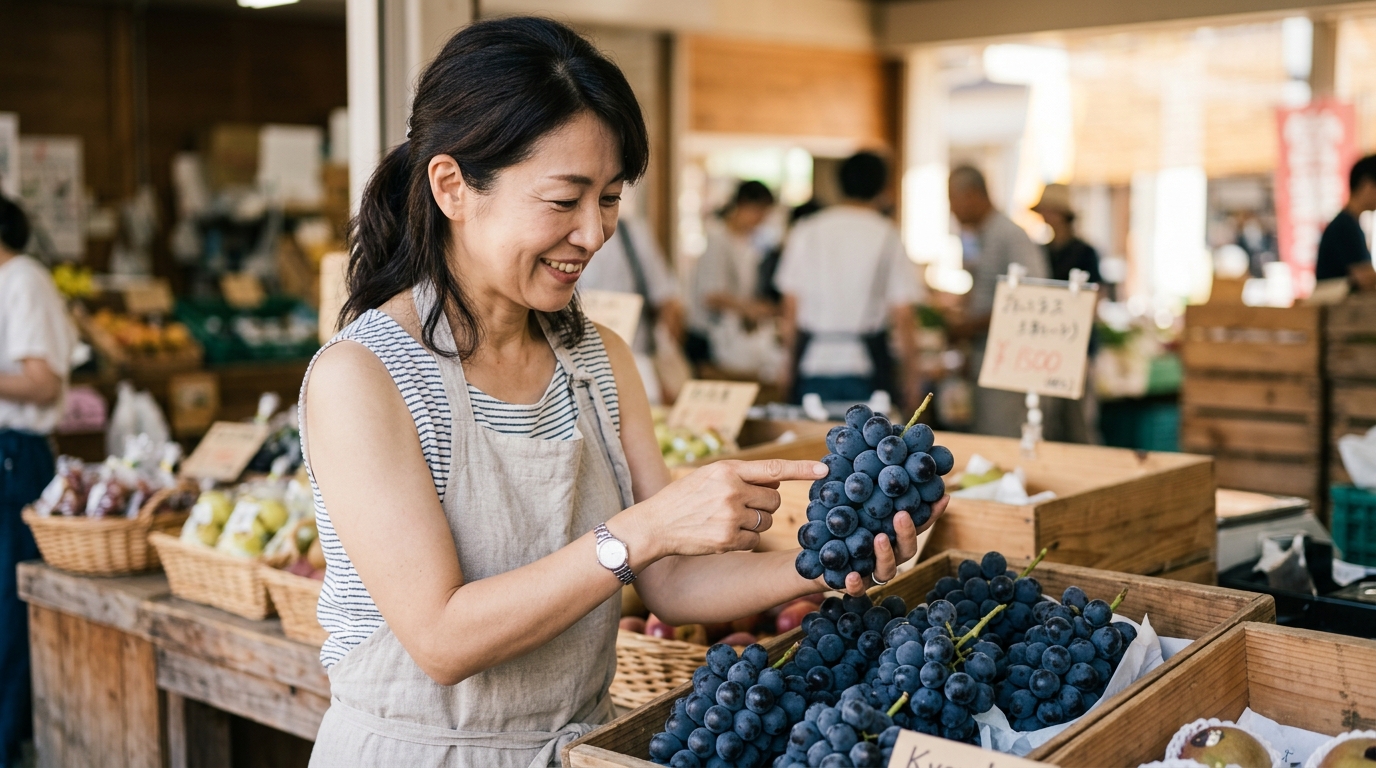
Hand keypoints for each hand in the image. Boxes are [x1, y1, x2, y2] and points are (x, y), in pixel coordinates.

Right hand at [622, 459, 827, 561]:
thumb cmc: (683, 499)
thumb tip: (777, 479)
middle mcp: (731, 490)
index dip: (803, 469)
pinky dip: (743, 541)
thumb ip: (741, 475)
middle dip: (765, 504)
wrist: (654, 525)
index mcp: (728, 469)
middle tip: (739, 506)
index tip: (825, 469)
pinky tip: (721, 536)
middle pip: (775, 499)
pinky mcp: (727, 540)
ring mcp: (730, 516)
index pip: (774, 468)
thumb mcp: (709, 476)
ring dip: (754, 523)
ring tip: (725, 520)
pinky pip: (754, 541)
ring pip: (767, 521)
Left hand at [824, 495, 950, 596]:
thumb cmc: (837, 525)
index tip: (943, 496)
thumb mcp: (849, 503)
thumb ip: (864, 488)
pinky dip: (855, 584)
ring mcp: (871, 572)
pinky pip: (857, 589)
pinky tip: (850, 575)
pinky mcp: (851, 585)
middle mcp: (888, 555)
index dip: (931, 514)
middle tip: (901, 514)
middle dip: (907, 532)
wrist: (814, 556)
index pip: (916, 525)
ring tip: (878, 538)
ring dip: (885, 554)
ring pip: (887, 569)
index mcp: (891, 535)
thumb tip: (869, 452)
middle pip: (907, 548)